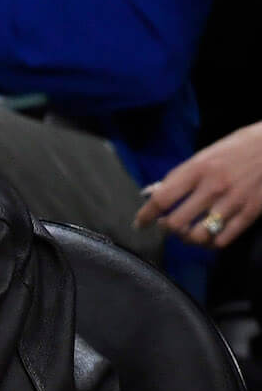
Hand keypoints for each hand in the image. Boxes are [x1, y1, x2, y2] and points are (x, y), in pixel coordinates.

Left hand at [134, 122, 261, 248]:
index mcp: (199, 169)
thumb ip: (181, 175)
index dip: (145, 215)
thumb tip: (154, 192)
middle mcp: (214, 187)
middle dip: (165, 229)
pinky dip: (209, 243)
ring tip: (186, 233)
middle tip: (164, 226)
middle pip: (176, 223)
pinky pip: (222, 240)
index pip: (162, 199)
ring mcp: (233, 202)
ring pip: (198, 236)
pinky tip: (207, 237)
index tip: (139, 223)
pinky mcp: (250, 213)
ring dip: (186, 239)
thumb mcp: (207, 153)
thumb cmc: (240, 147)